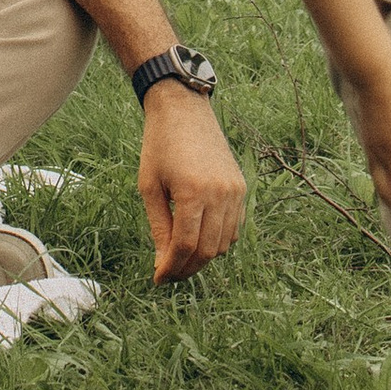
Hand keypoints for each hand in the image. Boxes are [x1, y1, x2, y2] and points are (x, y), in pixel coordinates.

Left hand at [138, 80, 247, 284]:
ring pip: (224, 243)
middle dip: (187, 268)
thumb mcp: (149, 187)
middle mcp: (220, 194)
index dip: (171, 267)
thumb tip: (162, 263)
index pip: (185, 246)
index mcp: (193, 192)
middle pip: (208, 250)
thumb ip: (159, 227)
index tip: (158, 279)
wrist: (184, 111)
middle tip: (169, 274)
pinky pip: (235, 227)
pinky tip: (199, 239)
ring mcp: (234, 191)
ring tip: (181, 259)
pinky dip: (218, 240)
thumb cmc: (159, 146)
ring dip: (203, 258)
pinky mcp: (241, 187)